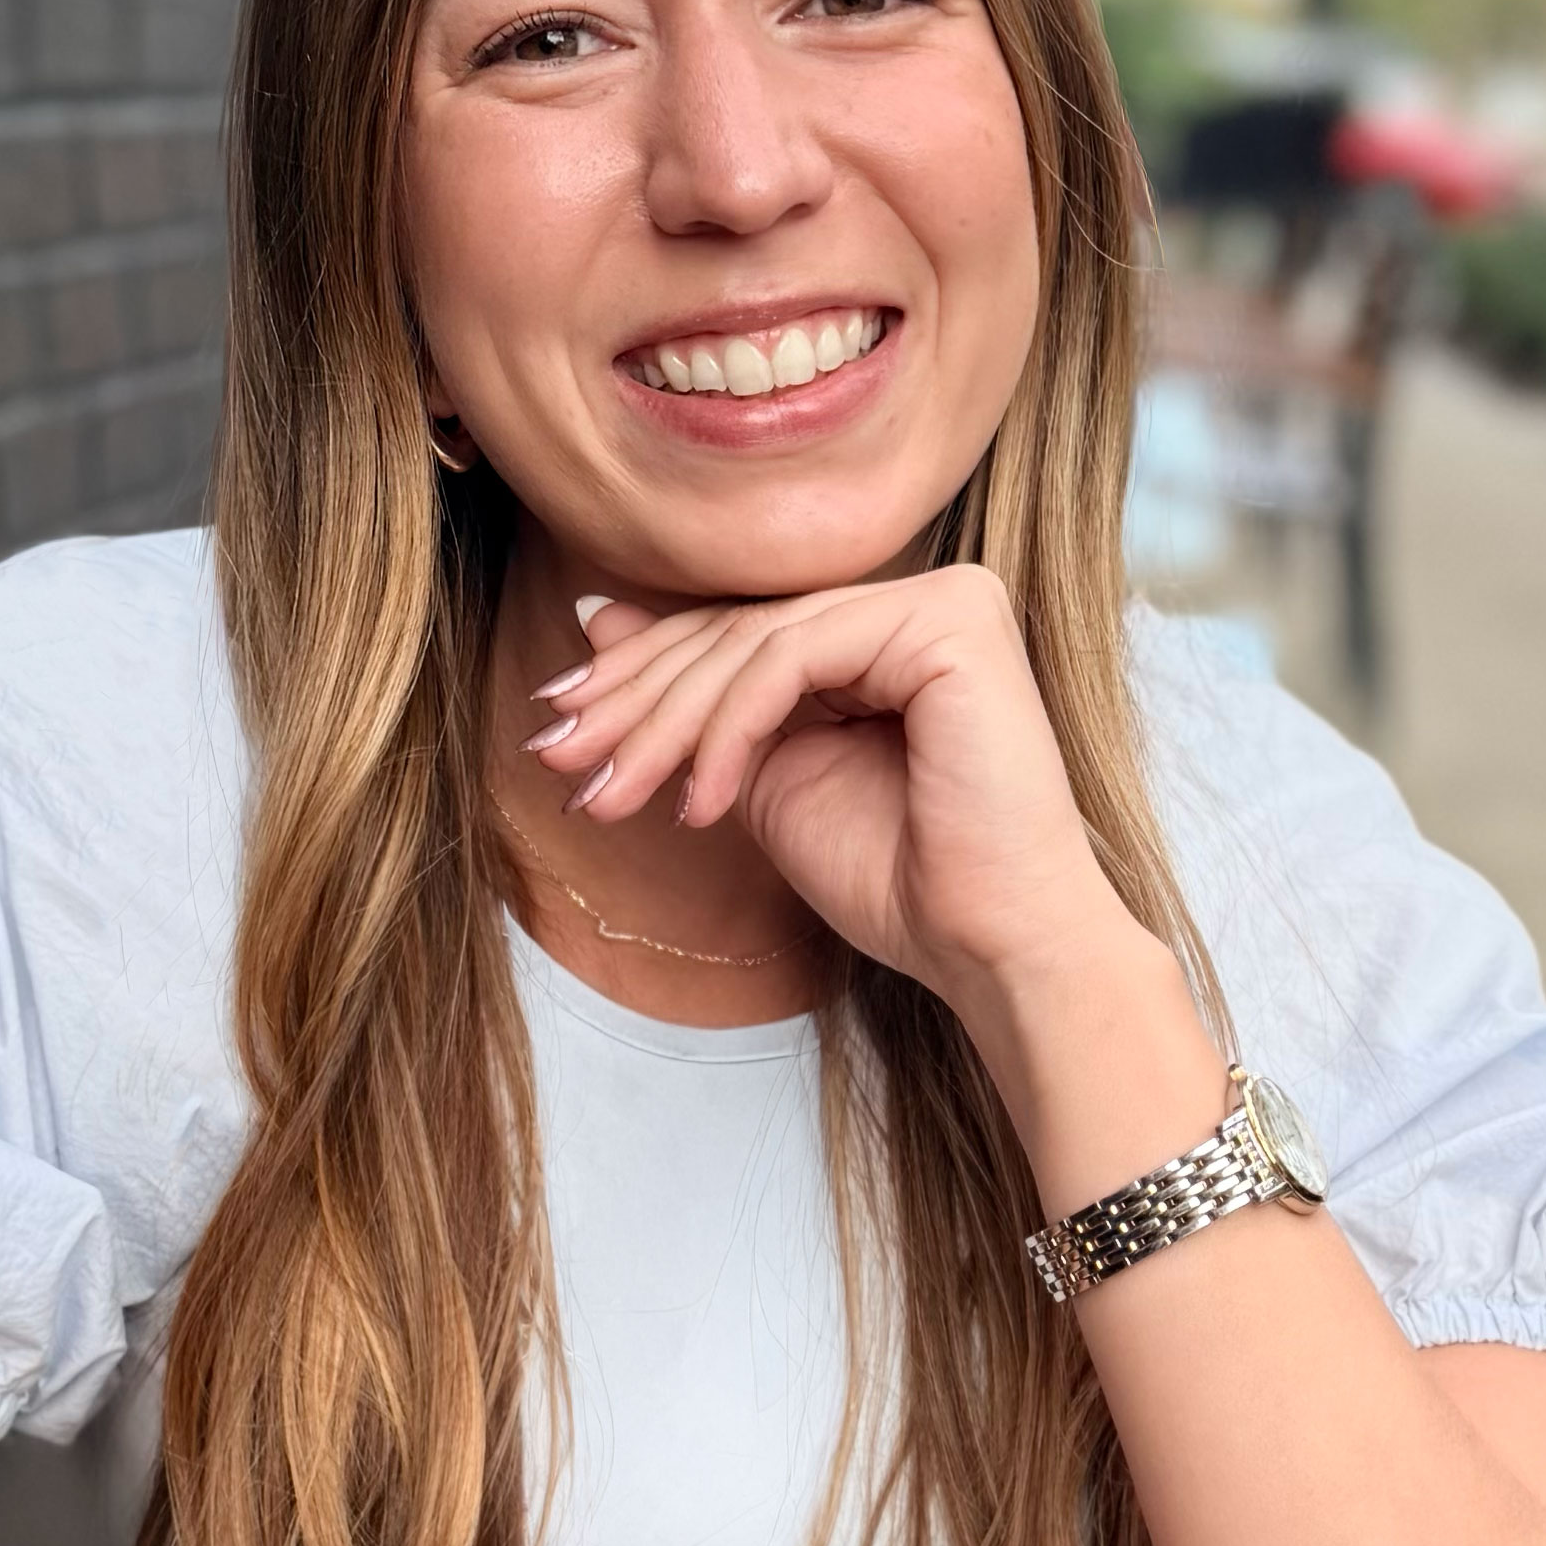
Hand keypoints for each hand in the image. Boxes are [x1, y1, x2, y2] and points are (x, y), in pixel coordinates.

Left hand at [537, 565, 1135, 1014]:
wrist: (992, 945)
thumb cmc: (900, 880)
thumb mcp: (765, 779)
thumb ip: (699, 703)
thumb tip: (596, 622)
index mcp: (883, 631)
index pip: (739, 635)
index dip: (640, 679)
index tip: (553, 729)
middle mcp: (919, 600)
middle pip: (739, 634)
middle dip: (632, 704)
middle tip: (556, 758)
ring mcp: (942, 600)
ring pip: (756, 644)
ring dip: (663, 727)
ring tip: (608, 797)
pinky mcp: (951, 619)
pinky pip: (795, 657)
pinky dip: (729, 731)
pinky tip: (697, 804)